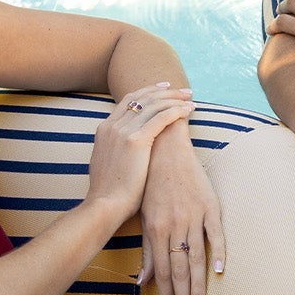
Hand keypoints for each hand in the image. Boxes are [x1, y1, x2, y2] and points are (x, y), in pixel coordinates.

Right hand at [85, 83, 194, 225]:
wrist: (105, 205)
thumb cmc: (110, 194)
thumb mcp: (106, 164)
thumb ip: (114, 151)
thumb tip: (124, 151)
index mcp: (104, 129)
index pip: (128, 101)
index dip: (148, 92)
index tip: (164, 89)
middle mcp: (112, 126)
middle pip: (142, 98)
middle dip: (166, 92)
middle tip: (184, 91)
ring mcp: (122, 131)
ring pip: (153, 105)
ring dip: (174, 99)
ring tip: (190, 99)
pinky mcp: (136, 140)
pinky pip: (161, 118)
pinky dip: (176, 111)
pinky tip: (188, 111)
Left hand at [139, 123, 226, 294]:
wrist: (165, 148)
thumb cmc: (151, 184)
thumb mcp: (144, 216)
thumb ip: (146, 249)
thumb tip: (142, 282)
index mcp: (155, 229)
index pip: (161, 271)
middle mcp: (173, 225)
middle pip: (177, 269)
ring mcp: (192, 215)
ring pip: (195, 256)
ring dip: (197, 283)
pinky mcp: (209, 204)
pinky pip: (214, 231)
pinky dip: (218, 250)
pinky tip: (220, 270)